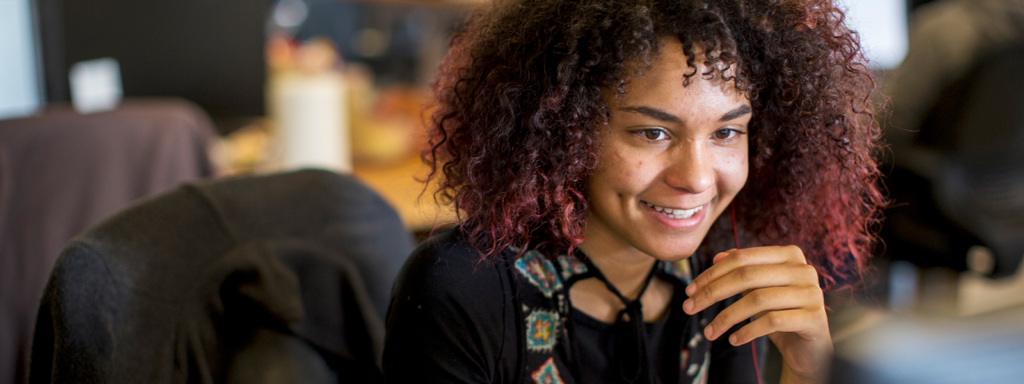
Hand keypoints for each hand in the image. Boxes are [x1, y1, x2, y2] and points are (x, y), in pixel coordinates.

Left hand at [682, 245, 831, 383]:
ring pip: (757, 299)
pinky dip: (748, 331)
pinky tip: (733, 339)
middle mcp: (804, 270)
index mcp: (790, 255)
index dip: (712, 273)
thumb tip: (716, 256)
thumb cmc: (781, 314)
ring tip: (709, 332)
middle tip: (689, 308)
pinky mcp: (814, 318)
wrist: (810, 348)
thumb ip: (743, 271)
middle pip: (747, 276)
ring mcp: (812, 293)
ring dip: (726, 317)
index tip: (690, 290)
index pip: (742, 258)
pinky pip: (772, 321)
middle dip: (712, 292)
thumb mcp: (759, 291)